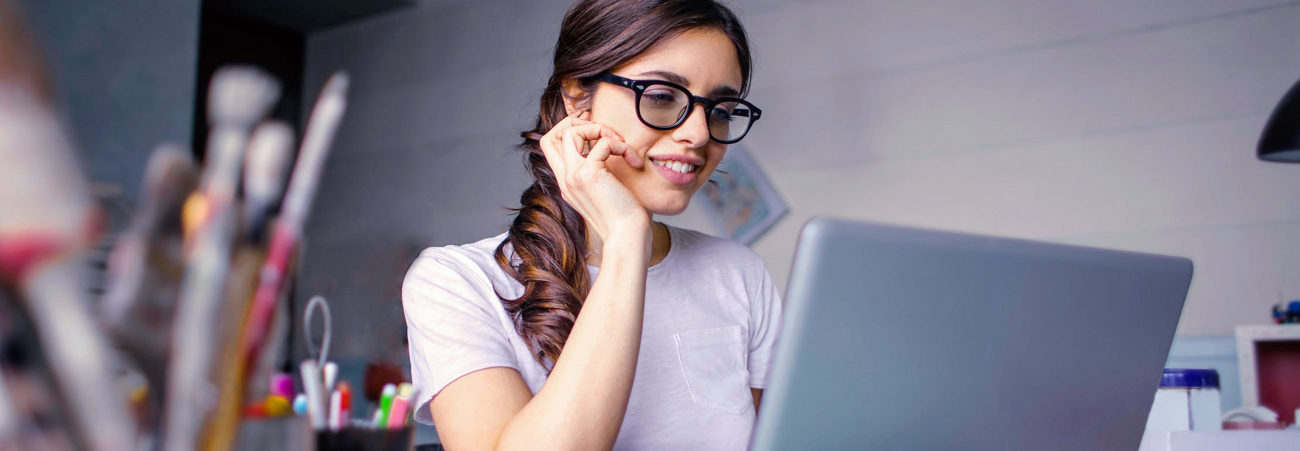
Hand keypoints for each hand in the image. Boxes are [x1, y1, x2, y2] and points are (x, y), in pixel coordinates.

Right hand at [538, 111, 649, 246]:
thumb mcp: (606, 190)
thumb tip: (607, 147)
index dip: (568, 131)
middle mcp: (565, 179)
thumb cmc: (624, 216)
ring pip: (569, 132)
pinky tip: (633, 160)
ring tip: (619, 143)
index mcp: (567, 182)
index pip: (550, 147)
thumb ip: (599, 172)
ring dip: (598, 129)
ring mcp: (574, 176)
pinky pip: (602, 142)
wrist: (628, 236)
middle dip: (576, 123)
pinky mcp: (590, 174)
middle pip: (550, 136)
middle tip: (603, 132)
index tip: (595, 132)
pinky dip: (621, 145)